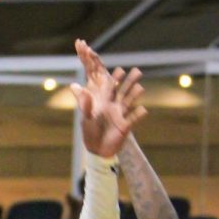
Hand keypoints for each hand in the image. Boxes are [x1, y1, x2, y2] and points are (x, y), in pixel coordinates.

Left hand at [71, 39, 146, 157]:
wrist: (97, 149)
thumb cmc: (90, 131)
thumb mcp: (86, 118)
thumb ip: (84, 105)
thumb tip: (75, 87)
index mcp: (104, 103)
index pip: (110, 88)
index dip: (114, 79)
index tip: (119, 70)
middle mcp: (114, 107)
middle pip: (123, 91)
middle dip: (129, 82)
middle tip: (137, 71)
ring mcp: (121, 116)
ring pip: (130, 102)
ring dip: (135, 95)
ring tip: (141, 87)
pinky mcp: (125, 127)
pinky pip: (133, 119)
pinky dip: (138, 115)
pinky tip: (143, 109)